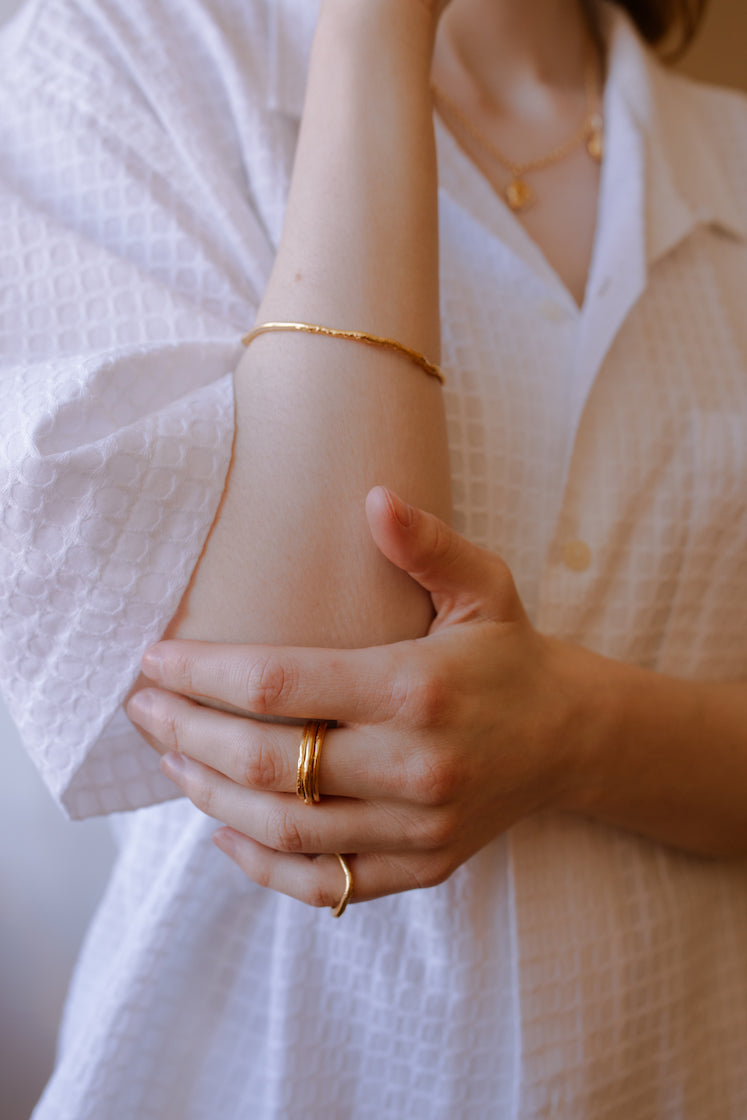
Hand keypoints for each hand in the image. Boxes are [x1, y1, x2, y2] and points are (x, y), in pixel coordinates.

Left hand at [127, 488, 589, 907]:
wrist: (572, 738)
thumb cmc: (511, 655)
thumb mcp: (484, 587)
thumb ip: (428, 544)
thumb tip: (372, 497)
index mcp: (417, 689)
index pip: (279, 684)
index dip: (202, 674)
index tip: (153, 661)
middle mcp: (415, 766)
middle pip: (266, 763)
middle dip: (186, 735)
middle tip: (143, 710)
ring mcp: (419, 827)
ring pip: (285, 828)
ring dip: (211, 795)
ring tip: (171, 759)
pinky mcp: (423, 866)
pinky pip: (325, 882)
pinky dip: (262, 864)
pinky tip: (224, 829)